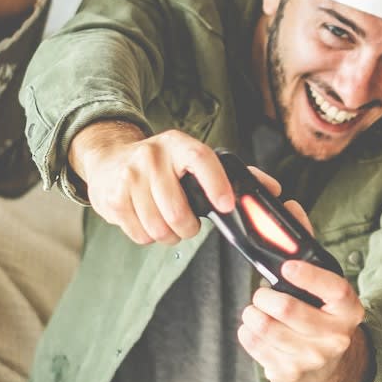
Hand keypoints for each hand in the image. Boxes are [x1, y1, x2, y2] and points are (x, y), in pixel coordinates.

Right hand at [67, 122, 230, 244]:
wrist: (109, 159)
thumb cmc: (161, 165)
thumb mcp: (191, 158)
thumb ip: (232, 174)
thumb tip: (272, 188)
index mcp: (177, 144)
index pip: (200, 159)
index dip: (216, 183)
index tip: (226, 206)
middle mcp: (151, 157)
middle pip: (177, 210)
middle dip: (188, 228)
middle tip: (188, 225)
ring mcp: (129, 177)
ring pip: (158, 228)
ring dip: (169, 235)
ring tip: (167, 224)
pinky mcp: (112, 198)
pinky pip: (140, 235)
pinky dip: (148, 236)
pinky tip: (147, 221)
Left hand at [241, 257, 369, 381]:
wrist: (334, 371)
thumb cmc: (324, 322)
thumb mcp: (328, 294)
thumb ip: (310, 258)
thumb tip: (291, 212)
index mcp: (349, 311)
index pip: (335, 290)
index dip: (309, 276)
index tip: (287, 267)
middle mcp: (336, 337)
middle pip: (287, 308)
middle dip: (265, 296)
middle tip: (262, 294)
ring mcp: (313, 358)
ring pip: (265, 327)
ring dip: (252, 314)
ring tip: (256, 311)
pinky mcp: (290, 374)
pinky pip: (254, 344)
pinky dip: (248, 332)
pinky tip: (256, 330)